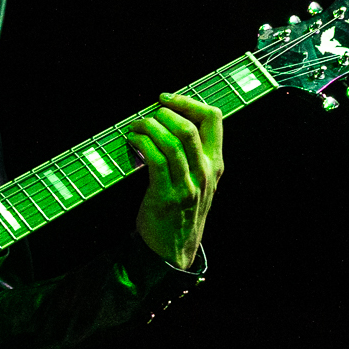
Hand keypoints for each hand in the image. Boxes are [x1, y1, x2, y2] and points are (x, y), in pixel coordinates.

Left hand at [129, 92, 223, 268]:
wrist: (174, 249)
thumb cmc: (180, 211)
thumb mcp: (198, 181)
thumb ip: (193, 156)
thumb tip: (168, 123)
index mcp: (216, 164)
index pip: (214, 119)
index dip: (189, 102)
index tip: (166, 98)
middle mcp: (206, 172)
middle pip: (190, 127)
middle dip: (164, 113)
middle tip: (146, 115)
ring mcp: (188, 185)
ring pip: (173, 141)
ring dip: (149, 127)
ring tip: (135, 126)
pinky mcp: (167, 196)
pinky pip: (156, 160)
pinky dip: (142, 144)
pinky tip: (132, 141)